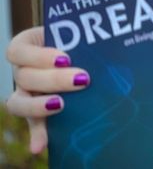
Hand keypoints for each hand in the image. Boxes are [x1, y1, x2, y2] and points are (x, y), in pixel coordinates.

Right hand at [5, 26, 90, 153]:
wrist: (86, 53)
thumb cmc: (81, 40)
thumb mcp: (78, 34)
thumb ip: (83, 36)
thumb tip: (107, 38)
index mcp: (27, 47)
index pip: (17, 51)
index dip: (38, 56)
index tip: (65, 58)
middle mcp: (22, 71)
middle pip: (24, 77)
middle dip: (54, 79)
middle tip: (82, 79)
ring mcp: (26, 93)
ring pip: (19, 102)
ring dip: (39, 106)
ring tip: (61, 104)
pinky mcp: (36, 113)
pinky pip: (32, 125)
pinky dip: (37, 136)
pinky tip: (40, 147)